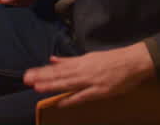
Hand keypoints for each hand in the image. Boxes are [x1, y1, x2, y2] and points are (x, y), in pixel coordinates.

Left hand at [23, 43, 154, 105]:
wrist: (133, 62)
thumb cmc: (111, 59)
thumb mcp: (88, 57)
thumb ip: (69, 60)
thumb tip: (52, 59)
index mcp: (80, 62)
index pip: (57, 68)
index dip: (42, 71)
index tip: (29, 74)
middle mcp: (83, 70)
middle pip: (59, 75)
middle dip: (42, 77)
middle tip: (26, 80)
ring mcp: (91, 81)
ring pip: (68, 83)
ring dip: (52, 86)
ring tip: (37, 87)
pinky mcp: (100, 91)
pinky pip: (83, 96)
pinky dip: (71, 99)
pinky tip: (59, 102)